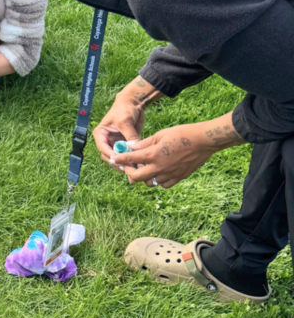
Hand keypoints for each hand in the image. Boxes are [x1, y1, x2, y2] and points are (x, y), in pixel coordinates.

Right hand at [93, 93, 145, 163]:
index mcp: (101, 134)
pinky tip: (139, 165)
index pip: (103, 148)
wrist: (133, 103)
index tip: (120, 161)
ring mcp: (116, 144)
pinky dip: (132, 161)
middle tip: (128, 168)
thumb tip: (135, 150)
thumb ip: (129, 136)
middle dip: (118, 163)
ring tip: (135, 169)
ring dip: (125, 164)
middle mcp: (107, 141)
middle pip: (109, 156)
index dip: (111, 155)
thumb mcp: (125, 122)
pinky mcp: (125, 145)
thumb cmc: (124, 109)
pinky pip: (128, 155)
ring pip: (118, 158)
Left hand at [113, 114, 244, 188]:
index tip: (114, 159)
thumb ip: (144, 143)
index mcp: (154, 154)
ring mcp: (170, 174)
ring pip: (150, 183)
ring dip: (143, 177)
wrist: (204, 141)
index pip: (131, 159)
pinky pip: (164, 184)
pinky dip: (157, 180)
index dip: (120, 159)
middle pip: (137, 177)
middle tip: (127, 167)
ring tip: (142, 169)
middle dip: (129, 172)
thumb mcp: (160, 134)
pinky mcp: (179, 177)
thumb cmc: (182, 133)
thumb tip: (130, 147)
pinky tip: (157, 173)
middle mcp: (160, 167)